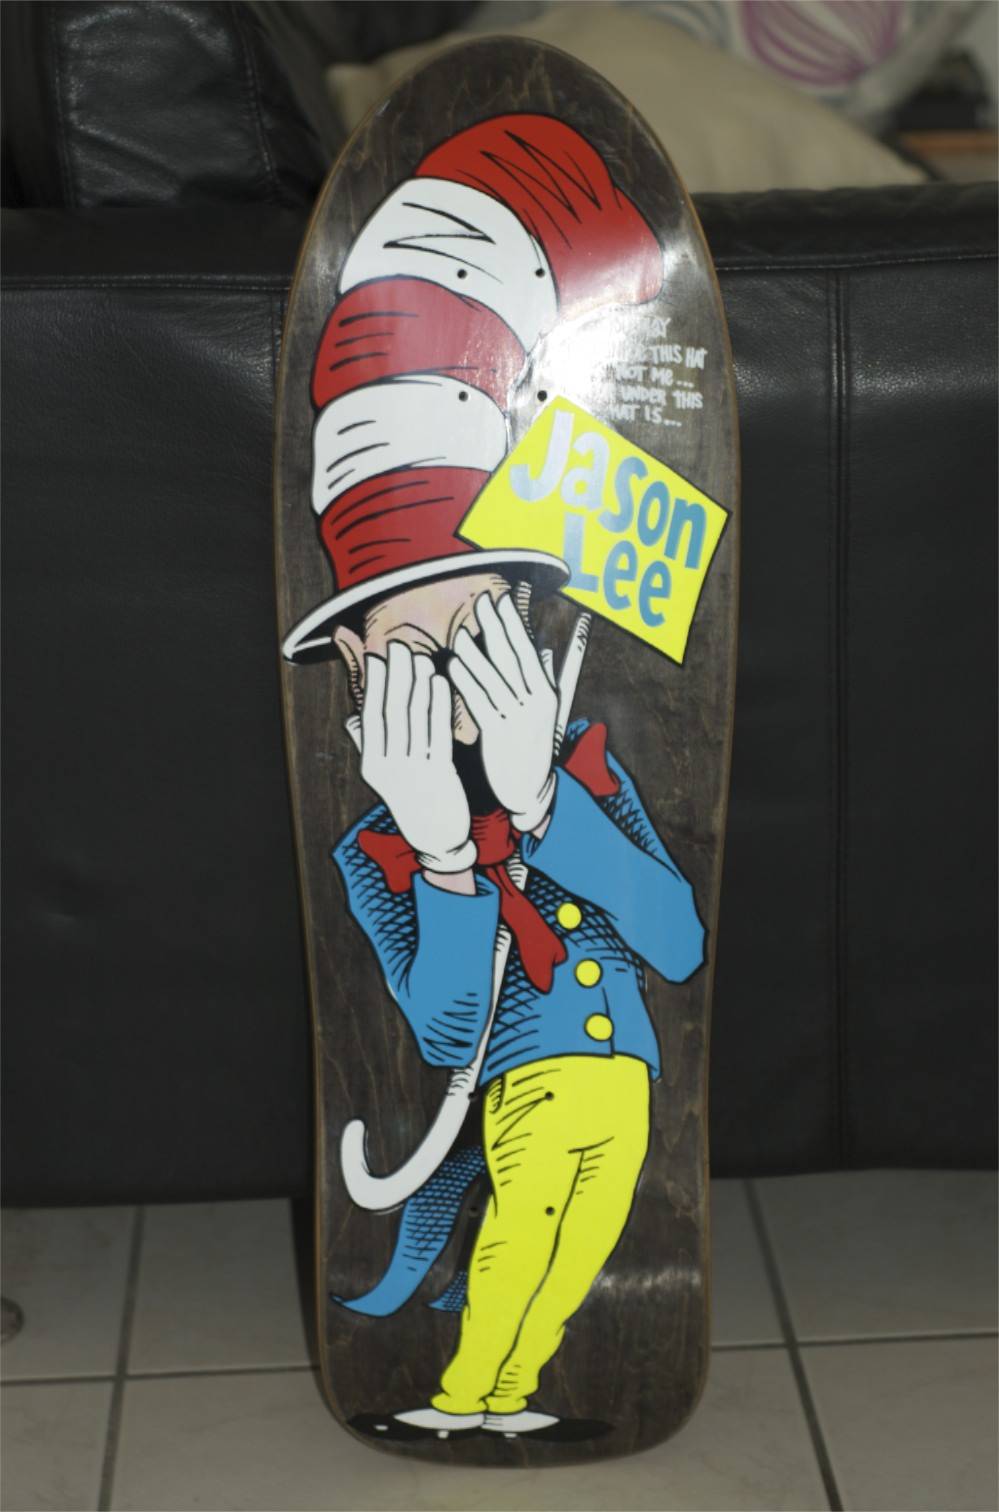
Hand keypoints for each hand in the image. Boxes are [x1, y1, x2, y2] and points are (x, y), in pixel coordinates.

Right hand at [345, 643, 474, 873]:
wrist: (437, 838)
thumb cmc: (412, 799)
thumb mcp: (386, 776)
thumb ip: (371, 746)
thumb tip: (354, 718)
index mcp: (372, 765)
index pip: (371, 717)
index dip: (374, 685)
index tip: (378, 657)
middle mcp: (388, 767)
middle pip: (391, 712)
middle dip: (395, 676)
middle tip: (399, 647)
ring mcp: (413, 770)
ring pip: (414, 719)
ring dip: (417, 684)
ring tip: (420, 657)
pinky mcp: (440, 773)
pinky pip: (437, 732)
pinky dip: (438, 704)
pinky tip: (440, 682)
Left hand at [449, 593, 557, 832]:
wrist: (529, 791)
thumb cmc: (534, 746)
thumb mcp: (547, 713)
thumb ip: (547, 679)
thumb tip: (545, 649)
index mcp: (548, 693)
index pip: (528, 651)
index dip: (514, 625)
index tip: (501, 600)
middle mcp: (536, 703)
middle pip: (513, 659)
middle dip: (497, 628)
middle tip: (481, 602)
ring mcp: (518, 720)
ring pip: (494, 680)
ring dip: (477, 655)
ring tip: (461, 633)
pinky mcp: (499, 736)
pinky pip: (480, 703)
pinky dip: (467, 683)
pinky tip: (453, 666)